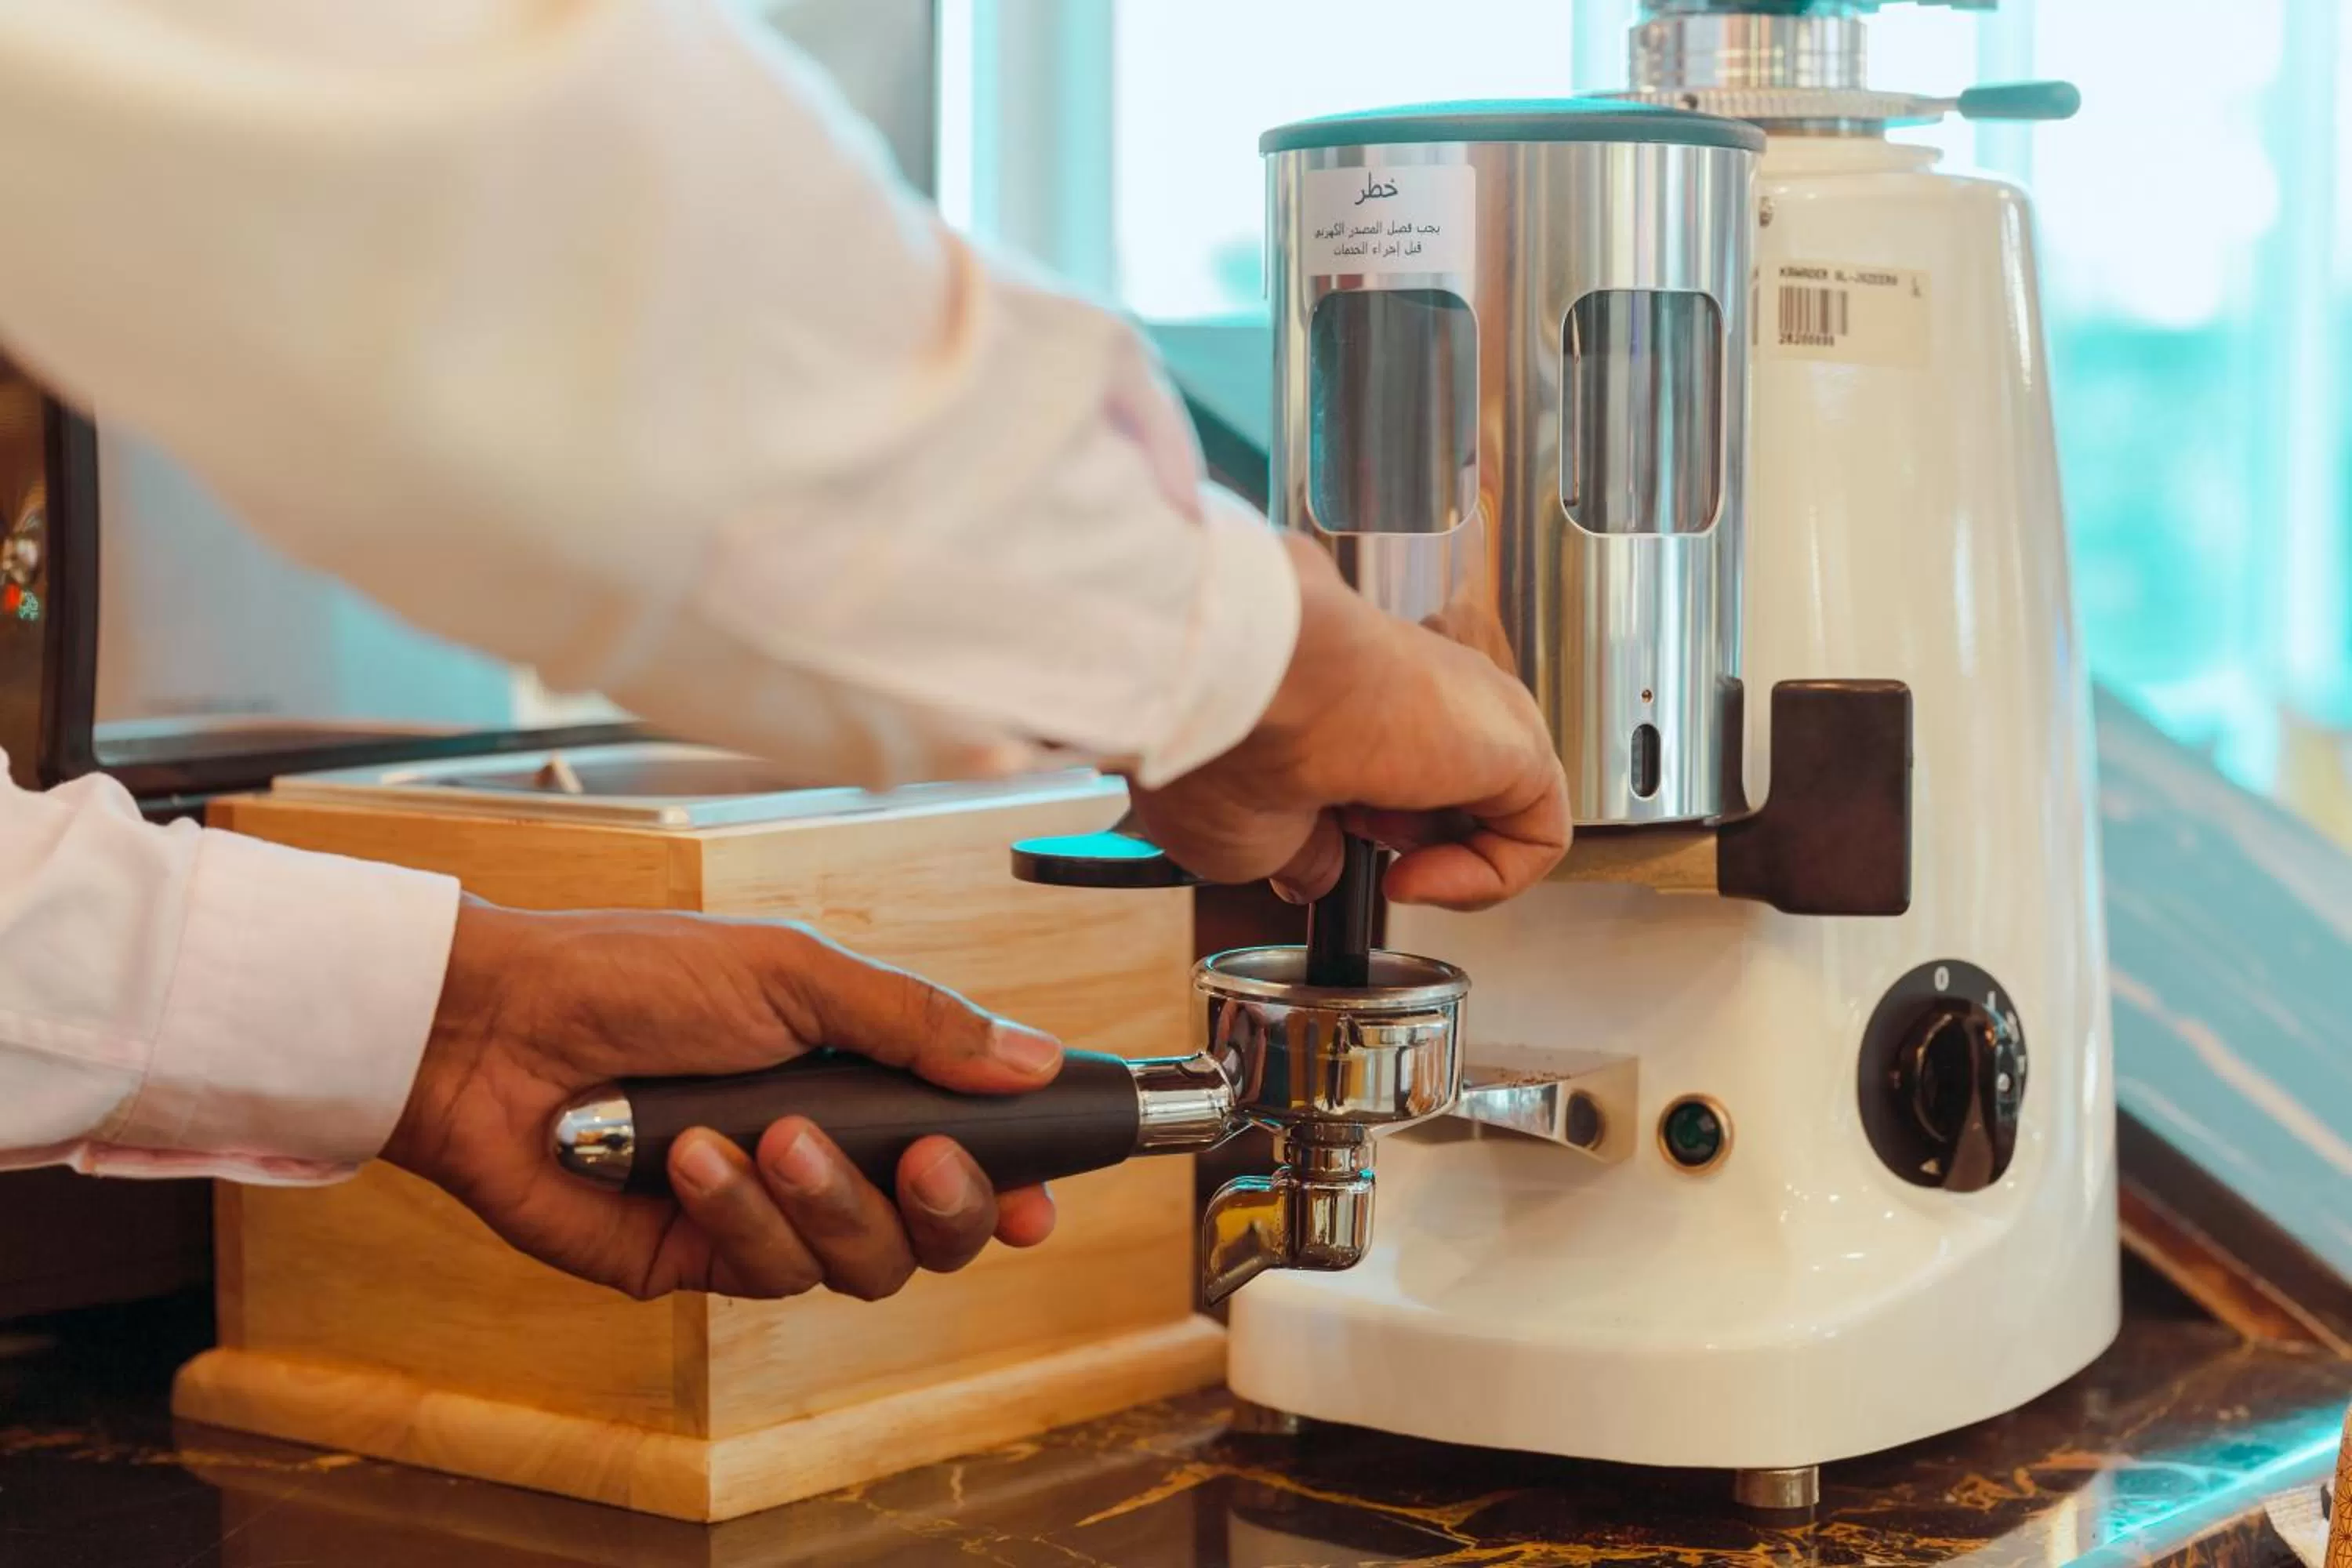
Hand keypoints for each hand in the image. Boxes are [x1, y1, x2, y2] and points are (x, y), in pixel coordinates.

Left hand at [382, 899, 1060, 1301]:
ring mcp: (764, 1214)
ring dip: (825, 1200)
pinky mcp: (697, 1262)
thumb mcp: (795, 974)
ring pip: (860, 1263)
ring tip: (767, 1137)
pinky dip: (738, 1214)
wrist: (495, 1029)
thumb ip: (917, 1024)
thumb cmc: (635, 977)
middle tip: (925, 1161)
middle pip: (935, 1231)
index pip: (968, 1149)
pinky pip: (766, 1275)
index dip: (1013, 1185)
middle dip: (944, 1205)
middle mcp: (825, 1153)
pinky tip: (690, 1158)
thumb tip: (1035, 1059)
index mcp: (860, 1078)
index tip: (1041, 1199)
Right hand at [1127, 535, 1569, 910]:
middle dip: (1396, 844)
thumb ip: (1303, 851)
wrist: (1251, 692)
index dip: (1353, 837)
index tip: (1311, 847)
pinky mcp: (1520, 743)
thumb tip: (1321, 875)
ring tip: (1380, 852)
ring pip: (1491, 812)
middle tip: (1345, 843)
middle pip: (1442, 794)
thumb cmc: (1224, 743)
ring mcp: (1472, 712)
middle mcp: (1420, 696)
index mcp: (1356, 698)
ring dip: (1438, 860)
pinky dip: (1489, 881)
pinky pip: (1539, 836)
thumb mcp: (1250, 831)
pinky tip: (1419, 877)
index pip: (1388, 773)